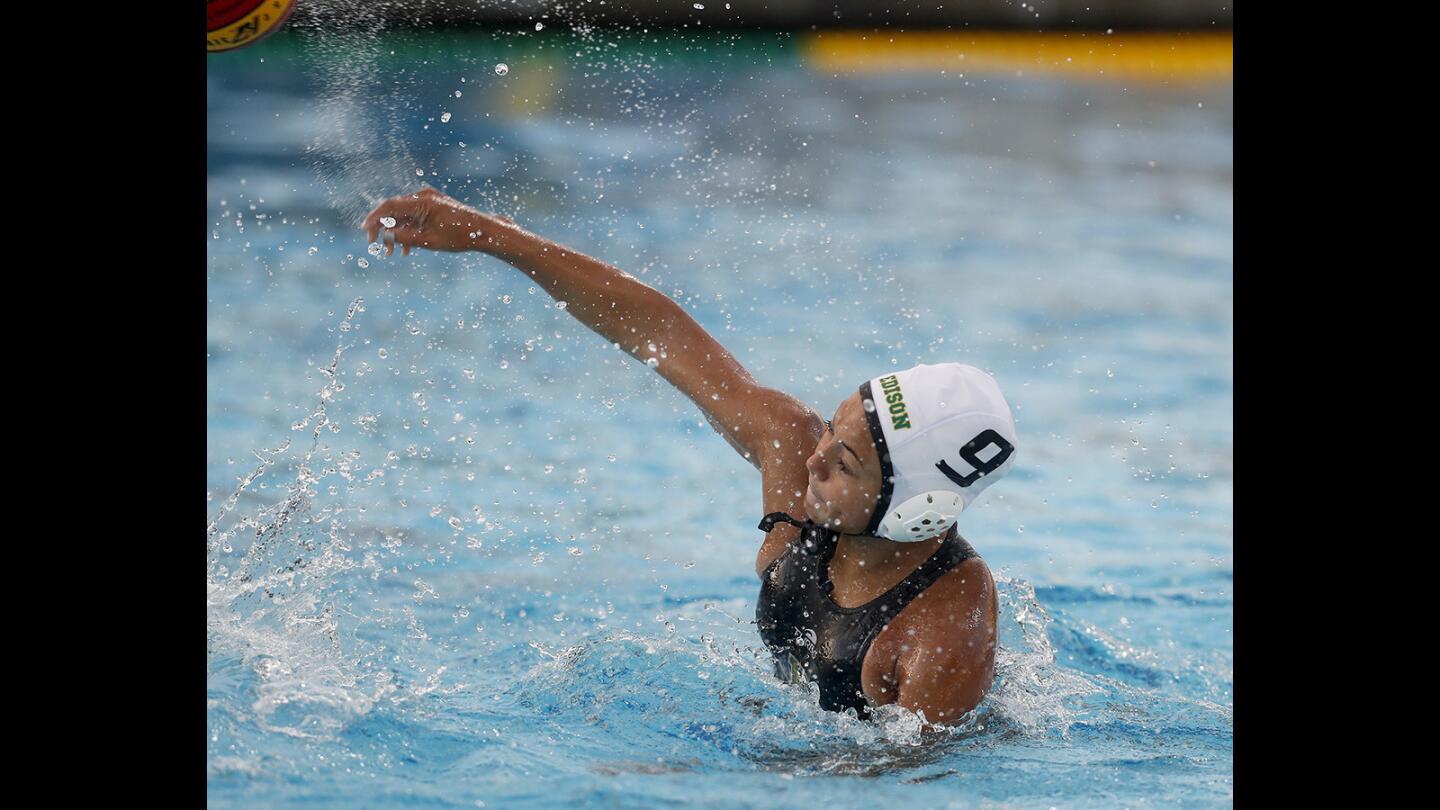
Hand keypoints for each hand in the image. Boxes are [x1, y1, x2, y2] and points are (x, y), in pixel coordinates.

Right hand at [362, 188, 509, 255]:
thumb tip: (386, 235)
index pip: (390, 206)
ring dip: (395, 233)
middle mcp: (423, 197)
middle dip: (383, 228)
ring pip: (403, 216)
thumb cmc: (460, 236)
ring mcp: (428, 201)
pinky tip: (406, 249)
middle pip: (394, 210)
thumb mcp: (430, 241)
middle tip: (374, 245)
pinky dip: (407, 231)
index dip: (375, 218)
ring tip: (391, 253)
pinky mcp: (433, 207)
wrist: (483, 232)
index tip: (365, 231)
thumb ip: (406, 237)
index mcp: (422, 202)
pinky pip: (414, 217)